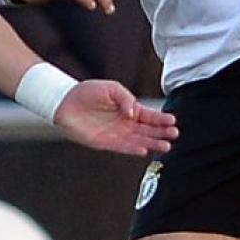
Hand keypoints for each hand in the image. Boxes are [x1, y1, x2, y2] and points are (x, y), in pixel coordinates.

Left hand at [53, 79, 175, 155]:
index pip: (148, 116)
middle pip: (147, 130)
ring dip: (152, 143)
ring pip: (138, 140)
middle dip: (161, 132)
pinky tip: (144, 150)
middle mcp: (125, 123)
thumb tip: (134, 113)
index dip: (161, 119)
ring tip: (166, 145)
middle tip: (174, 134)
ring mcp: (116, 133)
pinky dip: (133, 149)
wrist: (65, 102)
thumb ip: (125, 99)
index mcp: (128, 109)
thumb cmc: (87, 92)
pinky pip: (122, 147)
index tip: (173, 121)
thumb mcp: (111, 89)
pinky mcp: (105, 142)